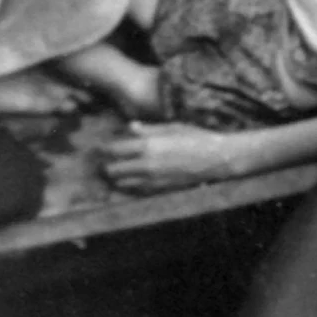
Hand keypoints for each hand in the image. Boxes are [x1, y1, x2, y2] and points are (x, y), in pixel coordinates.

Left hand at [101, 121, 238, 191]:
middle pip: (112, 169)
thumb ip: (149, 129)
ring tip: (120, 170)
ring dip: (117, 177)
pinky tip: (135, 178)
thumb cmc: (197, 138)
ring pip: (120, 183)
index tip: (101, 147)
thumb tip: (130, 127)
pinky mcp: (158, 189)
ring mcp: (151, 179)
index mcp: (149, 144)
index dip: (104, 148)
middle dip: (108, 165)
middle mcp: (145, 163)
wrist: (216, 158)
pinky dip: (131, 184)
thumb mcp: (173, 128)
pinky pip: (135, 189)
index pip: (114, 149)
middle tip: (109, 160)